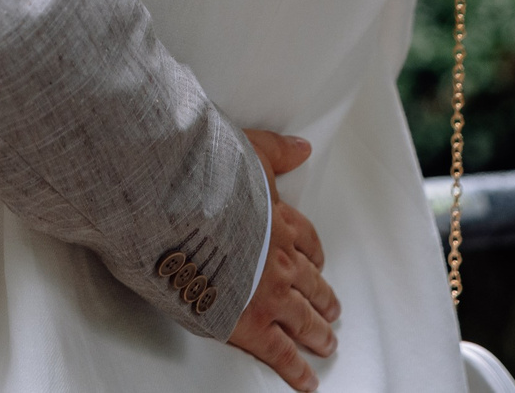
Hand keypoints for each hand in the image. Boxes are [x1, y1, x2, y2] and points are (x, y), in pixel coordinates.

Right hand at [224, 130, 339, 391]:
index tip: (317, 263)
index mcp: (278, 221)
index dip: (314, 255)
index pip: (306, 241)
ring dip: (318, 333)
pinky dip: (296, 370)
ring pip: (304, 320)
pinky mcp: (251, 323)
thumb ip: (275, 151)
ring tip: (326, 344)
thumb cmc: (206, 181)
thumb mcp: (246, 150)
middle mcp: (281, 260)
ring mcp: (269, 295)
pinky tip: (305, 380)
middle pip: (312, 285)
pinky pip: (281, 353)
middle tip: (332, 312)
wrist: (182, 211)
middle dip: (323, 299)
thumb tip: (302, 146)